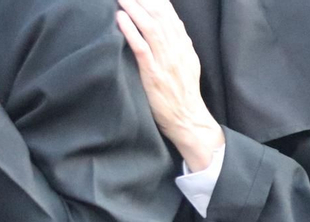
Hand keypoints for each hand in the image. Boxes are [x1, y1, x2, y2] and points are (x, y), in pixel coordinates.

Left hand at [116, 0, 224, 170]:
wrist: (189, 121)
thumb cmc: (184, 96)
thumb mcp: (189, 66)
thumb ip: (183, 45)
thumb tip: (177, 24)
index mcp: (185, 48)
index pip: (171, 16)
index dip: (157, 0)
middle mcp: (177, 51)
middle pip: (160, 16)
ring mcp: (166, 62)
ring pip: (151, 27)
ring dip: (134, 9)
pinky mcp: (154, 74)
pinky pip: (142, 47)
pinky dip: (131, 31)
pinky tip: (120, 18)